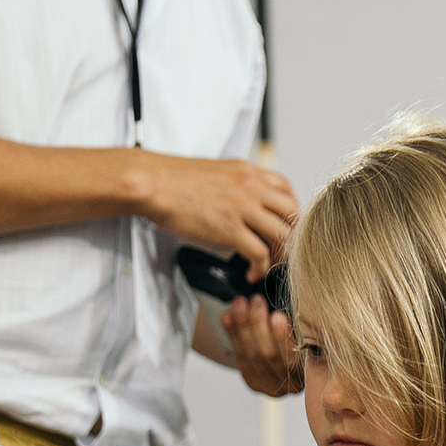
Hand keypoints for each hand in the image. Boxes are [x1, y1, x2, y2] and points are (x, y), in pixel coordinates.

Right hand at [137, 152, 297, 280]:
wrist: (153, 183)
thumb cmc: (176, 180)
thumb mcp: (217, 173)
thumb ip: (238, 185)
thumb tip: (246, 202)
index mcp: (248, 172)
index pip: (287, 190)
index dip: (290, 213)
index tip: (282, 228)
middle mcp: (251, 187)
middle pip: (292, 214)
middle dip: (292, 237)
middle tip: (280, 252)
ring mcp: (243, 208)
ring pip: (282, 235)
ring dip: (279, 257)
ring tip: (267, 266)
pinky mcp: (230, 229)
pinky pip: (260, 255)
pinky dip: (260, 269)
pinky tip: (250, 273)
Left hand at [220, 292, 302, 396]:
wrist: (288, 348)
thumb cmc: (304, 331)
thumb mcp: (306, 325)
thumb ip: (299, 320)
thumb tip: (284, 302)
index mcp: (313, 371)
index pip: (295, 357)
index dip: (283, 337)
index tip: (276, 315)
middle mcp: (294, 385)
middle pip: (270, 355)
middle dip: (258, 324)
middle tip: (254, 300)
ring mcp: (272, 387)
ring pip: (253, 357)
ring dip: (242, 326)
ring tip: (239, 303)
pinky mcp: (255, 384)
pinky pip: (241, 359)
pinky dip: (233, 336)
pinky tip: (227, 318)